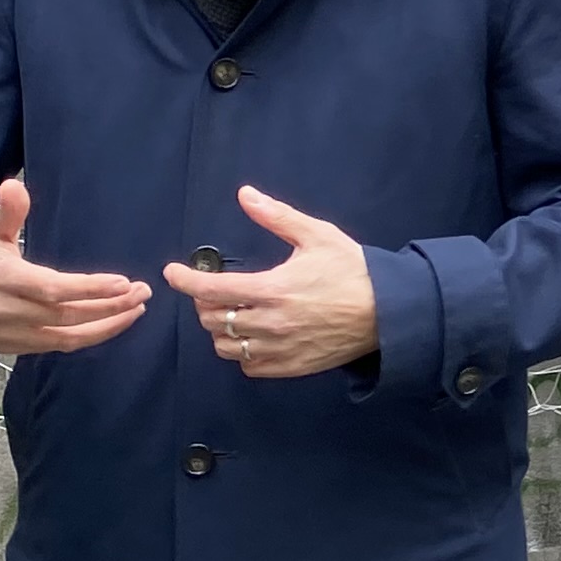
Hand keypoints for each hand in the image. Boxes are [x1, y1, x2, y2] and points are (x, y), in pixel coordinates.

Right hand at [0, 177, 152, 356]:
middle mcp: (9, 312)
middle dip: (110, 307)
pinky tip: (110, 324)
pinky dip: (86, 338)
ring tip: (136, 310)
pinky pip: (56, 347)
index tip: (123, 282)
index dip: (90, 288)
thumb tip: (14, 186)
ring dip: (105, 326)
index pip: (53, 290)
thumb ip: (6, 211)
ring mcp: (11, 334)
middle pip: (67, 316)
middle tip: (143, 293)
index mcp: (4, 279)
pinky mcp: (13, 347)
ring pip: (66, 338)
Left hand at [164, 186, 383, 378]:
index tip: (172, 273)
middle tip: (214, 290)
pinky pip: (248, 364)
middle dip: (205, 303)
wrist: (388, 313)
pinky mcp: (290, 366)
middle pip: (212, 319)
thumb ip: (277, 217)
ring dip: (220, 329)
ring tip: (232, 313)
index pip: (211, 290)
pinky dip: (242, 351)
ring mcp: (279, 349)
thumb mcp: (317, 235)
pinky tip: (253, 336)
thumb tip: (245, 194)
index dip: (184, 281)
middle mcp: (270, 323)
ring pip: (225, 346)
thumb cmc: (353, 271)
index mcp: (272, 289)